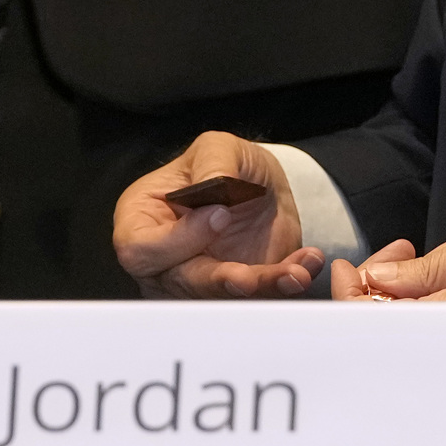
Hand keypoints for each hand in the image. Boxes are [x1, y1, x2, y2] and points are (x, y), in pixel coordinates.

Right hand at [113, 131, 321, 296]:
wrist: (260, 186)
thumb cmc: (224, 165)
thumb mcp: (217, 147)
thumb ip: (212, 163)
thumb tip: (213, 187)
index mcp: (141, 222)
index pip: (141, 249)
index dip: (175, 241)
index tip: (217, 215)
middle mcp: (165, 261)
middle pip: (180, 284)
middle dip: (217, 280)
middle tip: (246, 276)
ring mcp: (200, 281)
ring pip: (223, 297)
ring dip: (259, 287)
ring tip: (291, 276)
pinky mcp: (238, 292)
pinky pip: (259, 297)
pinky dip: (284, 283)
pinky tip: (304, 268)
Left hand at [331, 221, 445, 360]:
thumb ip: (430, 270)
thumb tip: (381, 281)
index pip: (383, 323)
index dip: (351, 298)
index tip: (348, 270)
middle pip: (397, 336)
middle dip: (379, 293)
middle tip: (388, 262)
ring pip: (423, 337)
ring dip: (411, 300)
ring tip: (432, 261)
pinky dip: (438, 313)